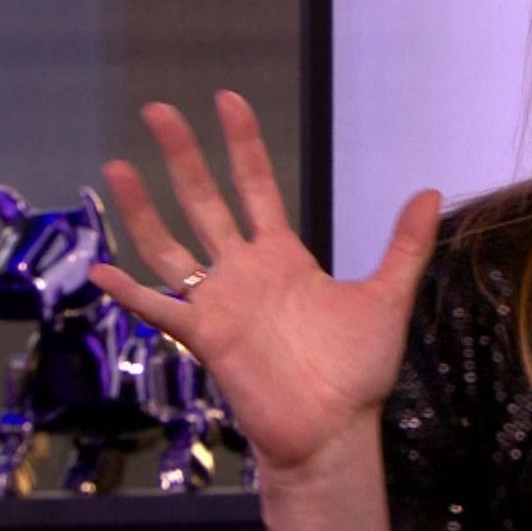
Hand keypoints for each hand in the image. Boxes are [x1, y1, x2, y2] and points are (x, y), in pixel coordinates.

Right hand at [87, 91, 441, 485]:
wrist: (334, 430)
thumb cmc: (356, 371)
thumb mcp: (387, 298)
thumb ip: (404, 246)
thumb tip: (431, 191)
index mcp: (283, 255)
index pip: (256, 185)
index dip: (242, 143)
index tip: (226, 100)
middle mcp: (243, 271)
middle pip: (204, 199)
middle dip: (182, 155)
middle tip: (157, 109)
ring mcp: (219, 302)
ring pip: (170, 245)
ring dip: (142, 209)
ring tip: (116, 165)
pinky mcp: (205, 338)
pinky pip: (160, 310)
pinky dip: (129, 292)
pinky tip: (100, 271)